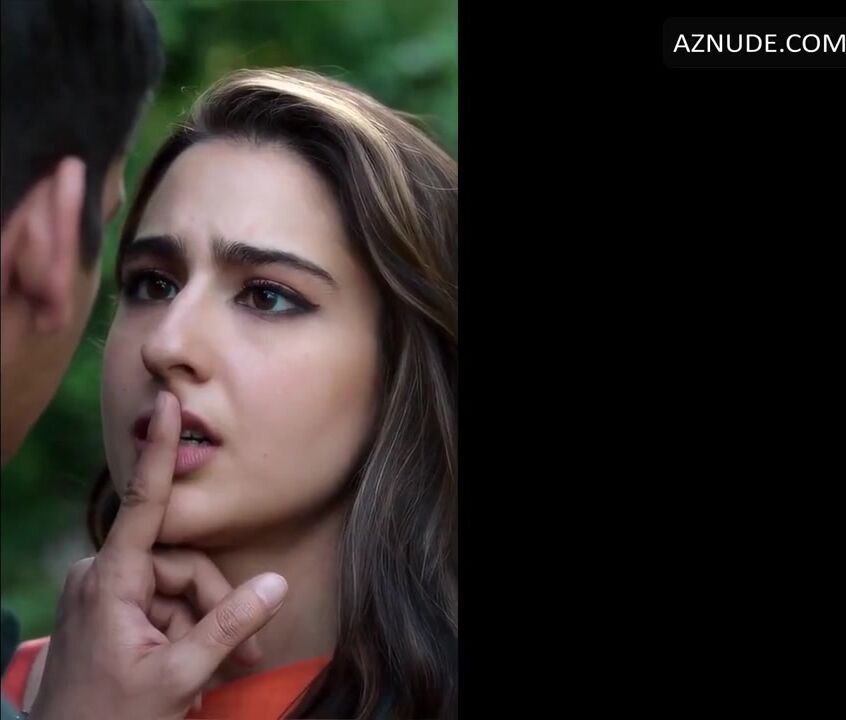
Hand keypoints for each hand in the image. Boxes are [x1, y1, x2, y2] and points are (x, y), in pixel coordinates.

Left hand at [29, 392, 287, 719]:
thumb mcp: (177, 676)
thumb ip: (229, 627)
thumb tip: (278, 586)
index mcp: (110, 581)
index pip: (144, 502)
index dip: (160, 450)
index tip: (166, 404)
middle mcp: (102, 577)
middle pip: (181, 566)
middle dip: (216, 605)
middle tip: (248, 654)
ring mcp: (104, 596)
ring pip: (175, 588)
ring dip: (206, 624)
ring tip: (227, 669)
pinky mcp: (107, 613)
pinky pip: (160, 605)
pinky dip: (185, 630)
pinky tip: (200, 667)